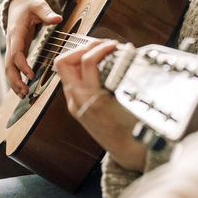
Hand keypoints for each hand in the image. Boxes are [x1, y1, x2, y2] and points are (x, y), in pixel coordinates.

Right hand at [4, 0, 61, 96]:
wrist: (18, 4)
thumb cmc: (29, 5)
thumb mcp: (39, 5)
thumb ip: (47, 13)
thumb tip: (58, 18)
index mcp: (16, 32)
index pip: (16, 52)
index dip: (22, 64)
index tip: (30, 74)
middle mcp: (11, 42)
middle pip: (8, 64)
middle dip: (15, 79)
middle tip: (25, 92)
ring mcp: (12, 47)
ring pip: (8, 69)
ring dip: (14, 83)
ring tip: (23, 95)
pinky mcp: (16, 51)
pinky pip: (13, 68)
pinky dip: (16, 79)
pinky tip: (22, 89)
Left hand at [54, 39, 144, 168]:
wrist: (127, 152)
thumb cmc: (133, 131)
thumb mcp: (132, 103)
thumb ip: (126, 78)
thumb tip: (127, 54)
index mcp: (93, 100)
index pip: (86, 62)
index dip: (100, 48)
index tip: (114, 45)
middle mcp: (78, 101)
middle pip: (63, 62)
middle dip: (83, 48)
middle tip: (104, 45)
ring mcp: (75, 104)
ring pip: (65, 70)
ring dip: (81, 56)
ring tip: (102, 52)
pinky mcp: (77, 106)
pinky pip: (73, 80)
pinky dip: (84, 68)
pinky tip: (101, 66)